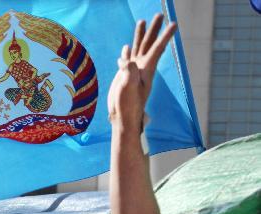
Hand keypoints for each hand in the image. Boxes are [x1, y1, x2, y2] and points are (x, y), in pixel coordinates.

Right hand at [107, 14, 176, 130]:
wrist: (122, 118)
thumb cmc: (128, 106)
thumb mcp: (128, 88)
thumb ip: (128, 73)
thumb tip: (125, 60)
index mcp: (146, 69)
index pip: (157, 48)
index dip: (165, 36)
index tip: (173, 24)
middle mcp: (142, 68)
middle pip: (149, 44)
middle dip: (154, 29)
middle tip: (159, 14)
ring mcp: (133, 71)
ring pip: (138, 49)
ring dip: (141, 35)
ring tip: (142, 21)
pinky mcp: (124, 76)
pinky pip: (127, 60)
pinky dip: (127, 52)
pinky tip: (125, 48)